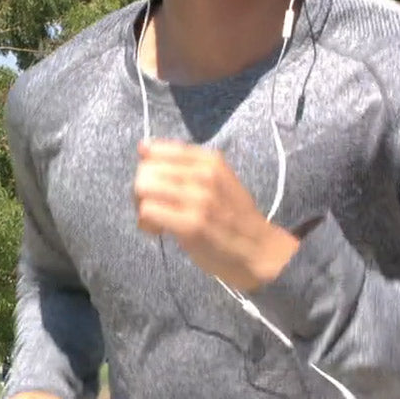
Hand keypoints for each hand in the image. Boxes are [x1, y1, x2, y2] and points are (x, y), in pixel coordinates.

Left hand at [133, 139, 298, 290]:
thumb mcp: (215, 180)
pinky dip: (146, 223)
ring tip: (157, 221)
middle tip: (154, 208)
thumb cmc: (233, 218)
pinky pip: (148, 211)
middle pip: (145, 170)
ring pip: (142, 188)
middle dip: (140, 191)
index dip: (148, 170)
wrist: (259, 251)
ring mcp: (199, 198)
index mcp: (210, 159)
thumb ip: (182, 165)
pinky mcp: (192, 224)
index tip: (158, 188)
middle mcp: (205, 173)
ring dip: (141, 207)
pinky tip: (160, 231)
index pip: (156, 149)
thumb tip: (143, 147)